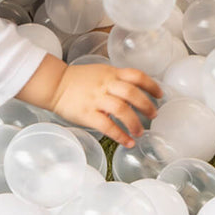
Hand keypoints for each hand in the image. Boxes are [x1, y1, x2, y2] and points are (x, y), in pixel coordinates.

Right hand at [31, 58, 161, 147]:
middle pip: (133, 93)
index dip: (151, 85)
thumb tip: (134, 91)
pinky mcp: (88, 114)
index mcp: (110, 73)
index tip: (160, 95)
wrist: (55, 84)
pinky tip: (128, 142)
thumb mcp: (99, 72)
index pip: (136, 75)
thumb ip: (115, 79)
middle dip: (147, 106)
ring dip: (135, 123)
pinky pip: (107, 126)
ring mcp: (97, 99)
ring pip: (122, 110)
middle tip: (153, 115)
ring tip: (140, 132)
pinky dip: (120, 135)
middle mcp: (106, 84)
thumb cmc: (77, 80)